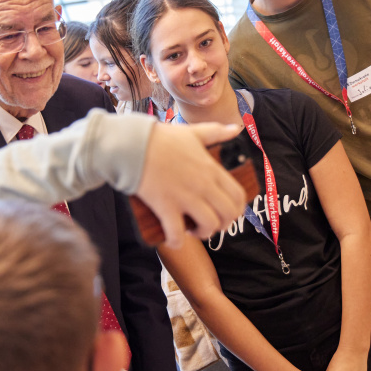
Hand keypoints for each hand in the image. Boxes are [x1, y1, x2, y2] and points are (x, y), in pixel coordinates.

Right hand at [137, 122, 245, 248]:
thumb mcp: (193, 132)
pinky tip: (173, 241)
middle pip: (228, 214)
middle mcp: (203, 185)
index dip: (237, 209)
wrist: (132, 145)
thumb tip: (236, 129)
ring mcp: (185, 197)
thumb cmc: (161, 138)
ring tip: (193, 231)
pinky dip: (177, 241)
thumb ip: (216, 132)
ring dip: (203, 233)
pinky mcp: (165, 206)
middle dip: (223, 224)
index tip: (226, 212)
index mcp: (211, 169)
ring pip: (209, 225)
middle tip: (210, 224)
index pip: (238, 195)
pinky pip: (177, 232)